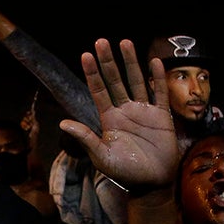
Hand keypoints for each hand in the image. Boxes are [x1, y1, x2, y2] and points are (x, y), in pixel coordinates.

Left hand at [59, 39, 176, 191]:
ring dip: (131, 62)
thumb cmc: (125, 172)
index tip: (85, 55)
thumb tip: (62, 123)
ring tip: (124, 42)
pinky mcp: (161, 115)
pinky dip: (157, 78)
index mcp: (108, 119)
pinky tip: (154, 61)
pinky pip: (158, 92)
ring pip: (136, 81)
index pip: (98, 91)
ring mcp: (143, 111)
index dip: (92, 74)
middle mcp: (124, 111)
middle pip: (115, 81)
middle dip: (108, 62)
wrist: (152, 182)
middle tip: (101, 41)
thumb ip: (85, 138)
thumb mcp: (101, 156)